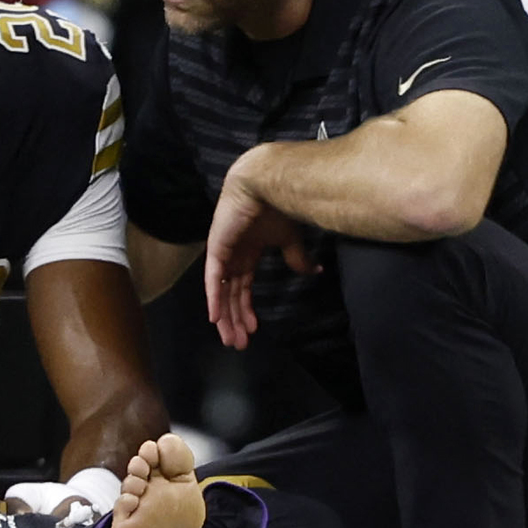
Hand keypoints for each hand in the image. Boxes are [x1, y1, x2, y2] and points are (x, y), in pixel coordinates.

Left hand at [203, 153, 317, 349]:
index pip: (242, 289)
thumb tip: (315, 271)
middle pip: (230, 296)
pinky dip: (214, 299)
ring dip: (226, 317)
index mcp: (246, 255)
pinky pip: (213, 279)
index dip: (246, 310)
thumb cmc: (278, 206)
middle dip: (234, 321)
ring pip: (220, 293)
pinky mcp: (217, 248)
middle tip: (237, 344)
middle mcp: (232, 257)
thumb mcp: (290, 239)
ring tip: (231, 338)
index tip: (253, 330)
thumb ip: (297, 258)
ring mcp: (222, 253)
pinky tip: (216, 318)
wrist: (267, 183)